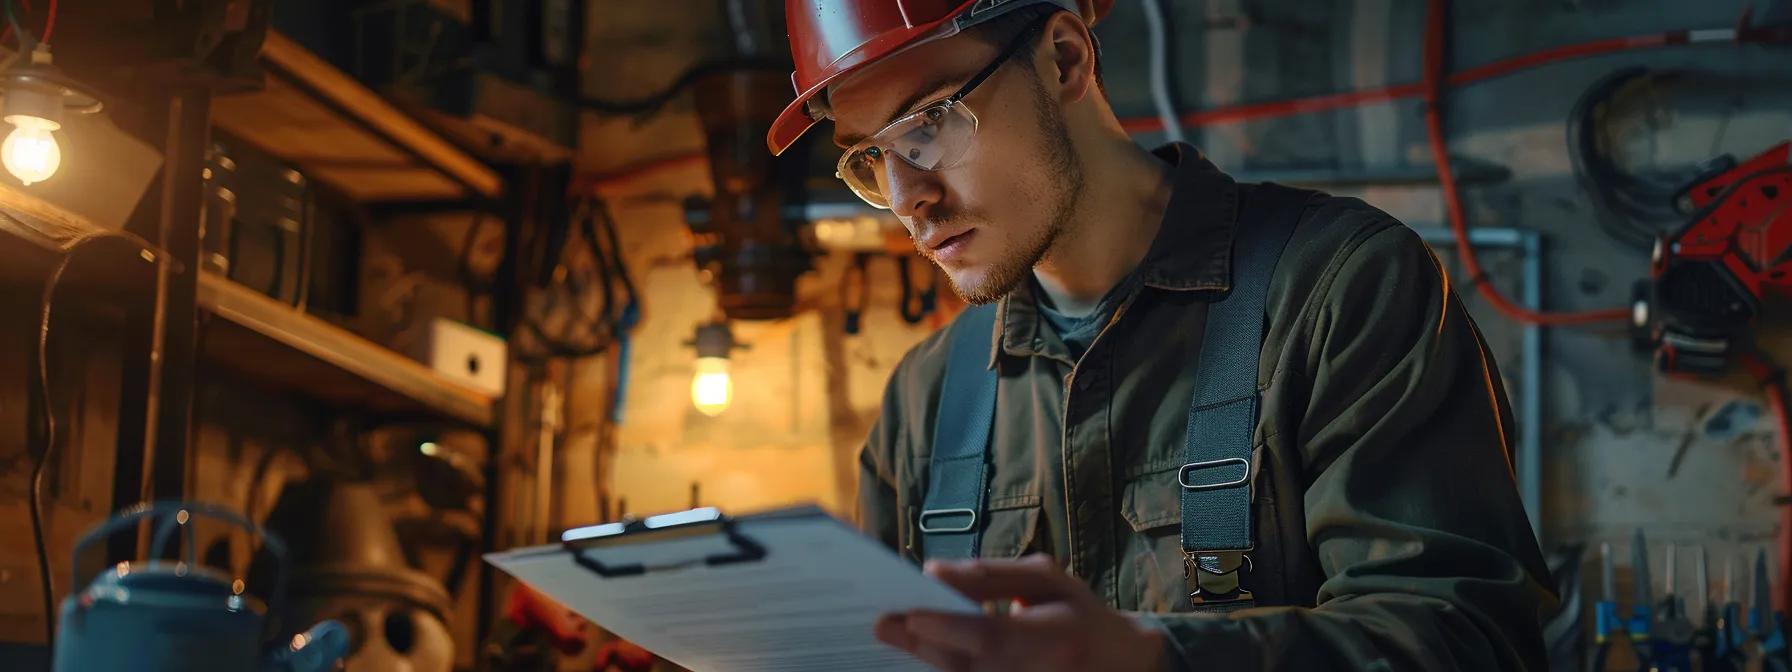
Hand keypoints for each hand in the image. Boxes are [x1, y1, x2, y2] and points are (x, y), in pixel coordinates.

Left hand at [876, 554, 1167, 671]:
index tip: (912, 612)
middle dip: (924, 644)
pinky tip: (921, 651)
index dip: (951, 627)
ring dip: (928, 659)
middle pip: (970, 665)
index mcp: (1057, 636)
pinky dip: (945, 670)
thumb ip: (992, 575)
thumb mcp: (1049, 580)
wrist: (1123, 666)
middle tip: (884, 624)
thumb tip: (934, 572)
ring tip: (894, 635)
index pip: (994, 636)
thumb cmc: (1080, 614)